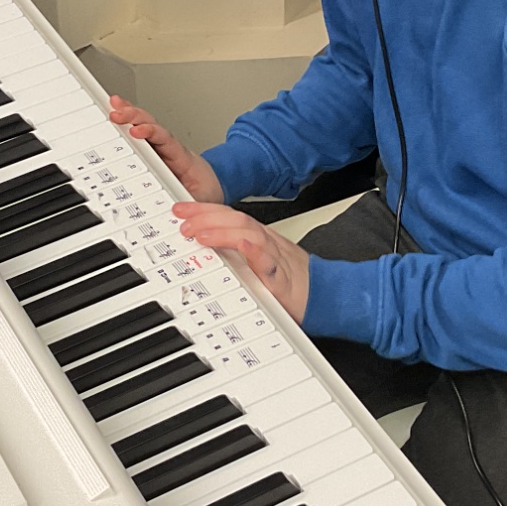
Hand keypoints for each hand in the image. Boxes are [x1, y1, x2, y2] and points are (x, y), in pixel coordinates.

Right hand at [108, 95, 222, 202]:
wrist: (213, 185)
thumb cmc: (205, 189)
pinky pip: (139, 135)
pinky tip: (117, 114)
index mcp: (180, 157)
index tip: (137, 131)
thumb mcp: (201, 199)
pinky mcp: (152, 152)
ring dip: (129, 114)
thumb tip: (178, 209)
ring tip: (114, 105)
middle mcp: (168, 148)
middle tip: (117, 113)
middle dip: (134, 117)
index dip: (150, 133)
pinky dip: (128, 123)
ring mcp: (159, 149)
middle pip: (150, 126)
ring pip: (144, 126)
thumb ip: (190, 203)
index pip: (164, 140)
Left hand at [173, 202, 308, 320]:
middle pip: (236, 219)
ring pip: (250, 235)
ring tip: (201, 233)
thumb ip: (234, 253)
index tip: (180, 209)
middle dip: (207, 216)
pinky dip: (256, 252)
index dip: (203, 210)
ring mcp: (275, 259)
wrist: (326, 296)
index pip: (228, 216)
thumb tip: (203, 245)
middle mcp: (266, 243)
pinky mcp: (283, 280)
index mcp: (258, 238)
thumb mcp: (256, 264)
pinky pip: (270, 263)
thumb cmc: (291, 283)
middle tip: (182, 220)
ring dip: (224, 232)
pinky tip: (242, 246)